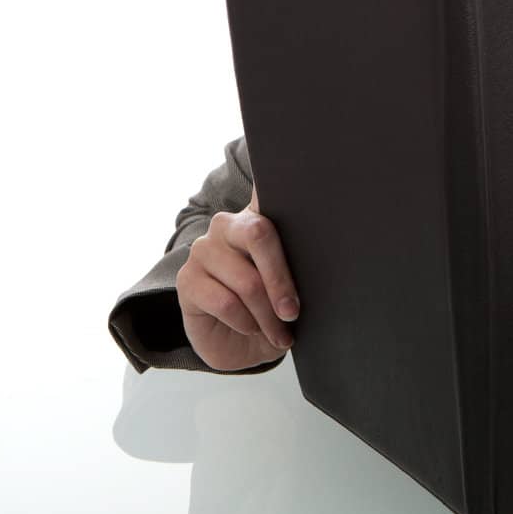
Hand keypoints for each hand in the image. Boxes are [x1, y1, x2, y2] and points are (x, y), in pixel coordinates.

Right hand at [176, 182, 300, 371]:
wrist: (237, 346)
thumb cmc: (271, 310)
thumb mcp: (291, 288)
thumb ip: (300, 266)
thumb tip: (325, 260)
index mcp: (259, 216)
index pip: (269, 187)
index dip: (283, 172)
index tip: (303, 166)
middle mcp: (227, 224)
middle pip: (259, 234)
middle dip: (281, 280)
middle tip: (293, 312)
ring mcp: (204, 250)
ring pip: (247, 280)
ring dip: (267, 315)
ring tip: (280, 333)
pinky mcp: (187, 280)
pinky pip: (226, 302)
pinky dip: (246, 322)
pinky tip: (252, 329)